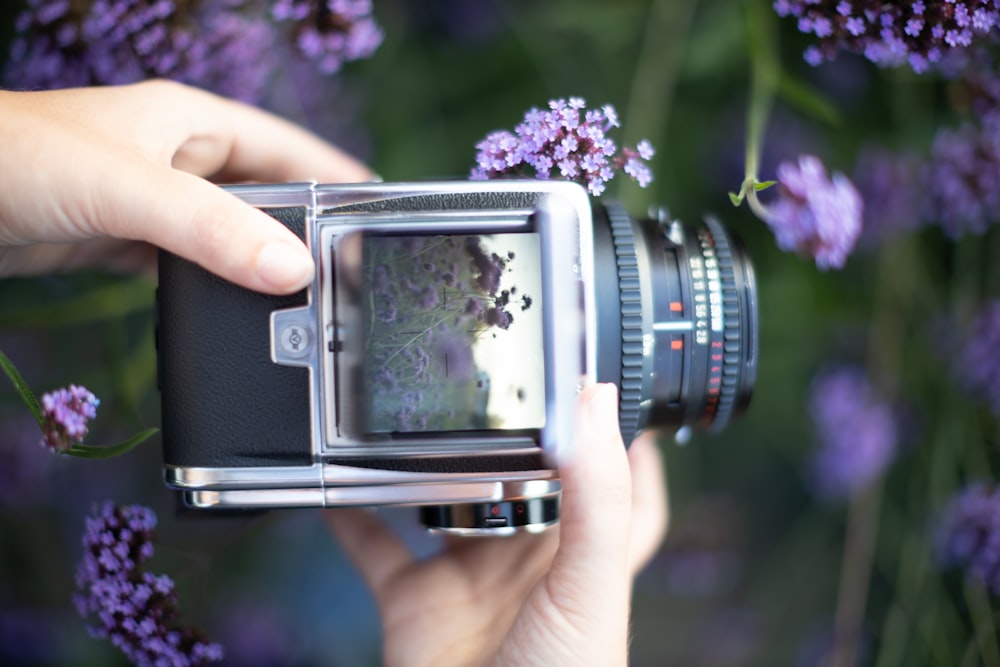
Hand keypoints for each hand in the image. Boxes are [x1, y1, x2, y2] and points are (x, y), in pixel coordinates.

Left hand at [0, 81, 370, 292]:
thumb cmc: (19, 159)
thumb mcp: (130, 190)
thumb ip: (211, 229)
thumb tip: (290, 272)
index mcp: (192, 123)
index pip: (288, 148)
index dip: (335, 178)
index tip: (380, 212)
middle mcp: (179, 159)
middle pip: (264, 197)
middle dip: (304, 232)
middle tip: (347, 274)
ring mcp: (154, 203)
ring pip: (228, 236)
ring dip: (258, 265)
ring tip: (305, 301)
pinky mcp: (127, 242)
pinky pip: (191, 265)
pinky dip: (216, 288)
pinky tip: (237, 310)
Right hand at [326, 384, 668, 666]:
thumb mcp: (589, 586)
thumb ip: (597, 494)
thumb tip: (597, 399)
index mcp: (582, 555)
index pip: (615, 486)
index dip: (615, 439)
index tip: (599, 384)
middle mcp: (529, 562)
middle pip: (520, 482)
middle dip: (505, 436)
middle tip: (484, 377)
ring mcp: (471, 582)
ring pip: (446, 504)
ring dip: (428, 467)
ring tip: (413, 412)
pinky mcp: (418, 605)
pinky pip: (377, 550)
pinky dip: (353, 519)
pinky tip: (335, 484)